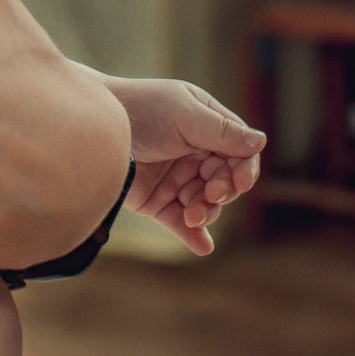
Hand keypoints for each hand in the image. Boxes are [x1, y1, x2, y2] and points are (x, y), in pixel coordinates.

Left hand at [104, 76, 264, 255]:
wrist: (93, 127)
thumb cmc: (140, 108)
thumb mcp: (184, 114)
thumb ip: (221, 132)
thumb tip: (261, 141)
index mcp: (207, 127)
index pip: (239, 153)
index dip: (244, 169)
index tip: (241, 182)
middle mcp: (196, 154)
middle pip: (225, 181)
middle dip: (222, 191)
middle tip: (210, 193)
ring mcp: (177, 179)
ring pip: (206, 204)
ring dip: (205, 212)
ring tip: (191, 215)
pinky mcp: (158, 202)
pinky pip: (181, 223)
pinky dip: (193, 235)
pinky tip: (203, 247)